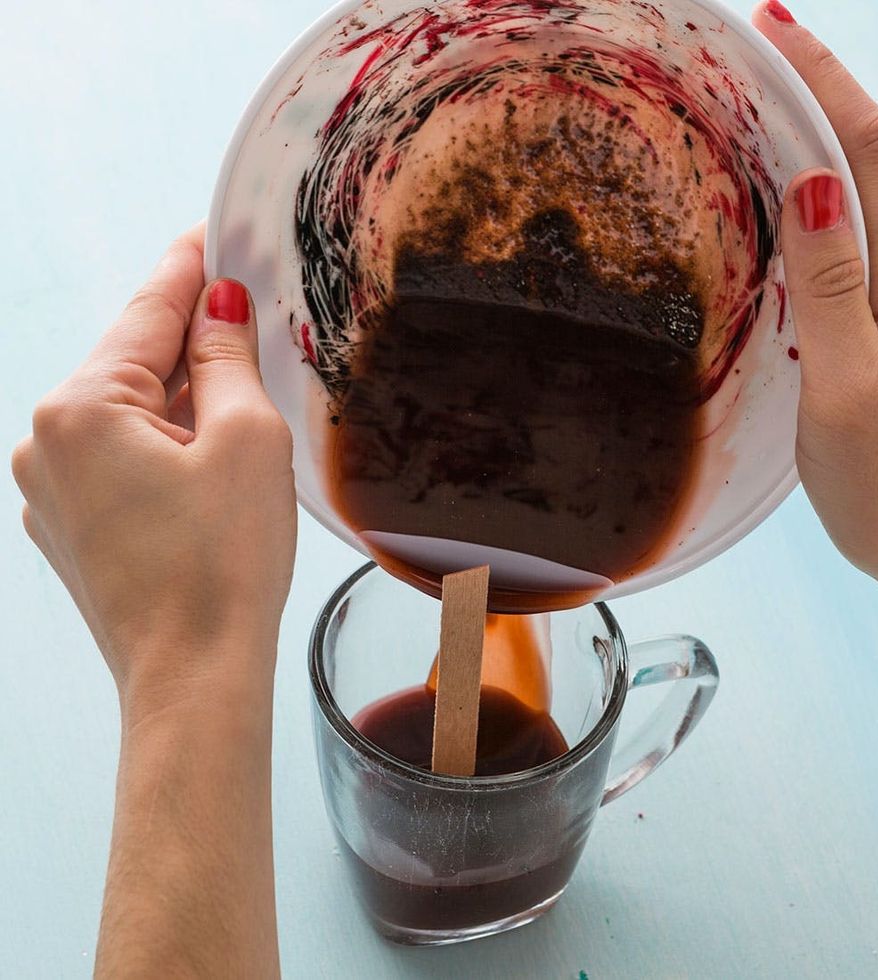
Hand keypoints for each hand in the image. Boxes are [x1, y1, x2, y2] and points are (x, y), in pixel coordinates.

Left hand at [12, 224, 293, 975]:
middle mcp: (47, 443)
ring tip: (239, 392)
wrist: (194, 675)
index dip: (187, 268)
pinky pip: (119, 459)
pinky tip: (208, 453)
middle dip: (190, 339)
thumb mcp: (245, 437)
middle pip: (133, 363)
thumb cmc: (223, 561)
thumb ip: (227, 357)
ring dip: (182, 397)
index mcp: (82, 408)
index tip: (209, 233)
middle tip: (244, 311)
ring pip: (127, 414)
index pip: (145, 313)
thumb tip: (219, 304)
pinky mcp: (72, 529)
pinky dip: (163, 443)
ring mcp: (51, 492)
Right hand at [754, 3, 877, 669]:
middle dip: (819, 95)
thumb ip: (833, 292)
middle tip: (756, 59)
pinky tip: (789, 222)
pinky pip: (864, 252)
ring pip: (870, 205)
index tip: (775, 25)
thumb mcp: (849, 397)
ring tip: (760, 122)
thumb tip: (811, 190)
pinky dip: (824, 212)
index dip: (824, 80)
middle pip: (874, 162)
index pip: (869, 153)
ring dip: (820, 149)